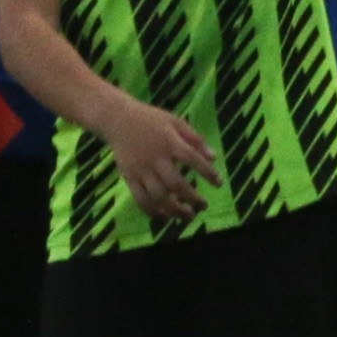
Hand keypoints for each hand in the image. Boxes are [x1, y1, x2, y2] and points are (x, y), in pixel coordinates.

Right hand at [101, 98, 218, 219]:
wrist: (117, 119)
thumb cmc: (151, 120)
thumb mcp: (176, 122)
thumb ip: (195, 140)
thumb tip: (214, 158)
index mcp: (169, 141)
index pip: (192, 159)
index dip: (207, 173)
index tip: (219, 183)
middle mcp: (155, 157)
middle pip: (175, 183)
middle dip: (192, 198)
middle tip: (203, 206)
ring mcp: (140, 169)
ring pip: (158, 196)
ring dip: (175, 210)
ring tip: (188, 216)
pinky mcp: (128, 177)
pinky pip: (140, 199)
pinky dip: (153, 212)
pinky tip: (165, 217)